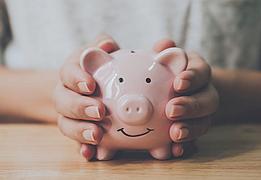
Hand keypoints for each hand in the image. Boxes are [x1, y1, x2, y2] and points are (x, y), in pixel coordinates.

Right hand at [54, 34, 119, 159]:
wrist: (88, 87)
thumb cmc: (98, 67)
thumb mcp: (101, 52)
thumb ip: (104, 44)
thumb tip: (108, 45)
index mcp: (71, 73)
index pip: (67, 72)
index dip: (76, 78)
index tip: (91, 84)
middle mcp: (65, 93)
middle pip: (63, 101)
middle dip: (79, 107)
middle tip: (100, 111)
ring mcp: (68, 114)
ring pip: (65, 124)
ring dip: (80, 131)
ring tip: (98, 135)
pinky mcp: (76, 130)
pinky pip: (75, 141)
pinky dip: (81, 148)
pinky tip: (90, 154)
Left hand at [153, 39, 218, 156]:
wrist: (176, 90)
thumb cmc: (166, 71)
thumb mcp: (165, 58)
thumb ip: (164, 51)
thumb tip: (164, 45)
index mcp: (197, 72)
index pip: (202, 71)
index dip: (193, 77)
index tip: (178, 83)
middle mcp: (204, 92)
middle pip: (208, 100)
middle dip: (192, 106)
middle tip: (172, 110)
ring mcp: (202, 114)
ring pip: (205, 122)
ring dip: (191, 129)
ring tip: (174, 134)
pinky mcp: (195, 129)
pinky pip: (195, 140)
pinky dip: (186, 146)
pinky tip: (175, 151)